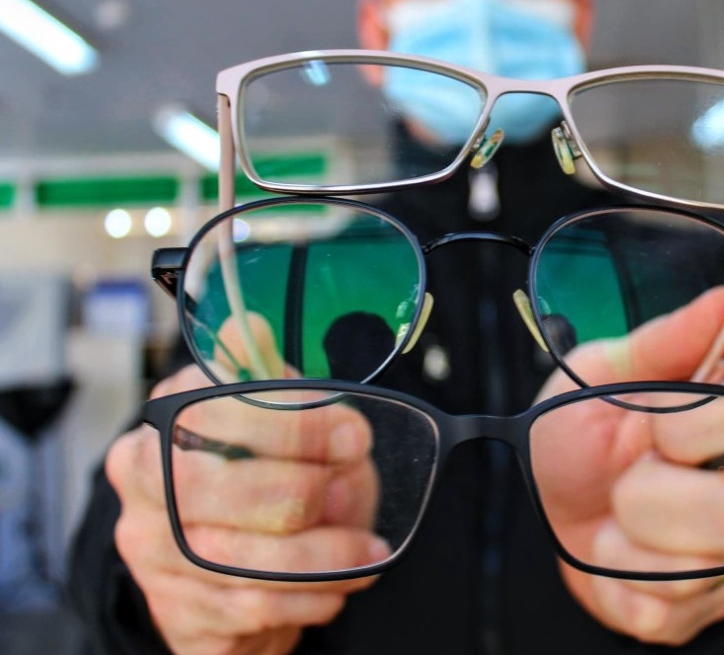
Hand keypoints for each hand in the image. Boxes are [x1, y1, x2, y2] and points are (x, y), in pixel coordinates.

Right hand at [106, 316, 386, 654]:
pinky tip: (339, 585)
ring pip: (232, 559)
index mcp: (166, 416)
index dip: (292, 426)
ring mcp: (150, 549)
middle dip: (297, 492)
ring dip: (317, 555)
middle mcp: (143, 482)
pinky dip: (305, 598)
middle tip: (352, 490)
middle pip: (208, 489)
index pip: (212, 412)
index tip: (354, 435)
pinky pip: (245, 609)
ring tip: (368, 549)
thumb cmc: (261, 467)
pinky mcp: (173, 608)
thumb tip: (248, 327)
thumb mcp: (275, 414)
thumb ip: (269, 379)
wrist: (228, 556)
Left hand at [534, 287, 723, 645]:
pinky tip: (615, 554)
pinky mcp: (703, 608)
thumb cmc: (586, 430)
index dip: (680, 425)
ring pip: (703, 571)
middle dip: (648, 494)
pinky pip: (665, 611)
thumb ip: (666, 341)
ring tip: (617, 515)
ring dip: (626, 539)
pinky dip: (615, 580)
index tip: (647, 420)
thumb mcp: (606, 372)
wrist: (554, 502)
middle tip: (626, 477)